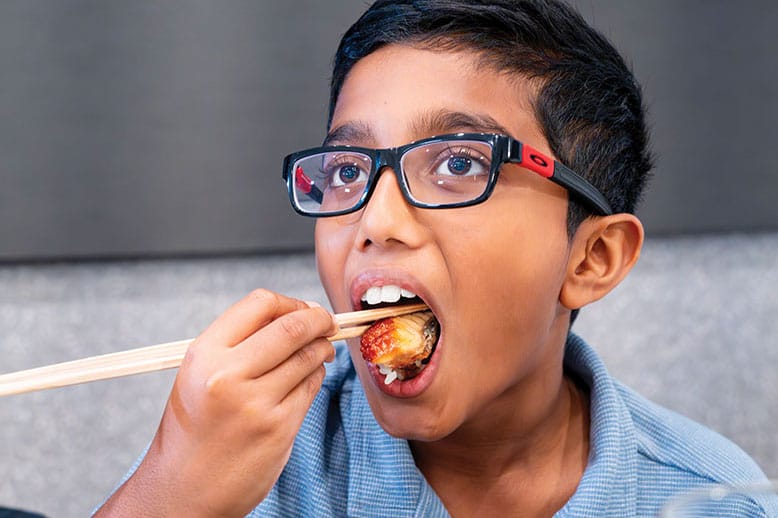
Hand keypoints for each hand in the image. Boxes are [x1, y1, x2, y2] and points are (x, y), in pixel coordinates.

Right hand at [95, 289, 336, 516]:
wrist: (183, 489)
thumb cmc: (196, 426)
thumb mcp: (200, 373)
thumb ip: (240, 341)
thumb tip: (299, 313)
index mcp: (204, 353)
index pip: (260, 304)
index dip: (290, 303)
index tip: (303, 310)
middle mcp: (228, 374)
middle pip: (292, 327)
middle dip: (318, 321)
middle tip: (327, 323)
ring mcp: (256, 403)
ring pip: (308, 357)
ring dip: (321, 349)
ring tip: (319, 351)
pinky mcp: (279, 428)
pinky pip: (311, 387)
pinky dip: (316, 377)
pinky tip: (307, 380)